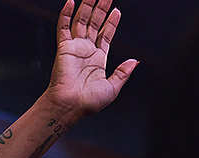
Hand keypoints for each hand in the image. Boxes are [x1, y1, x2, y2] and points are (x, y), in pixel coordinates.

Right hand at [46, 0, 137, 120]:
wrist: (70, 105)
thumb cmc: (88, 102)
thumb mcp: (113, 88)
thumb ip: (123, 73)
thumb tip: (135, 61)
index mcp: (98, 60)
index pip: (106, 35)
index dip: (111, 23)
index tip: (117, 10)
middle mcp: (86, 51)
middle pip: (95, 24)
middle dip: (101, 9)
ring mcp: (75, 48)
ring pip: (81, 21)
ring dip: (87, 7)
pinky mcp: (64, 48)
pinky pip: (63, 27)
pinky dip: (66, 14)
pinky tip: (71, 2)